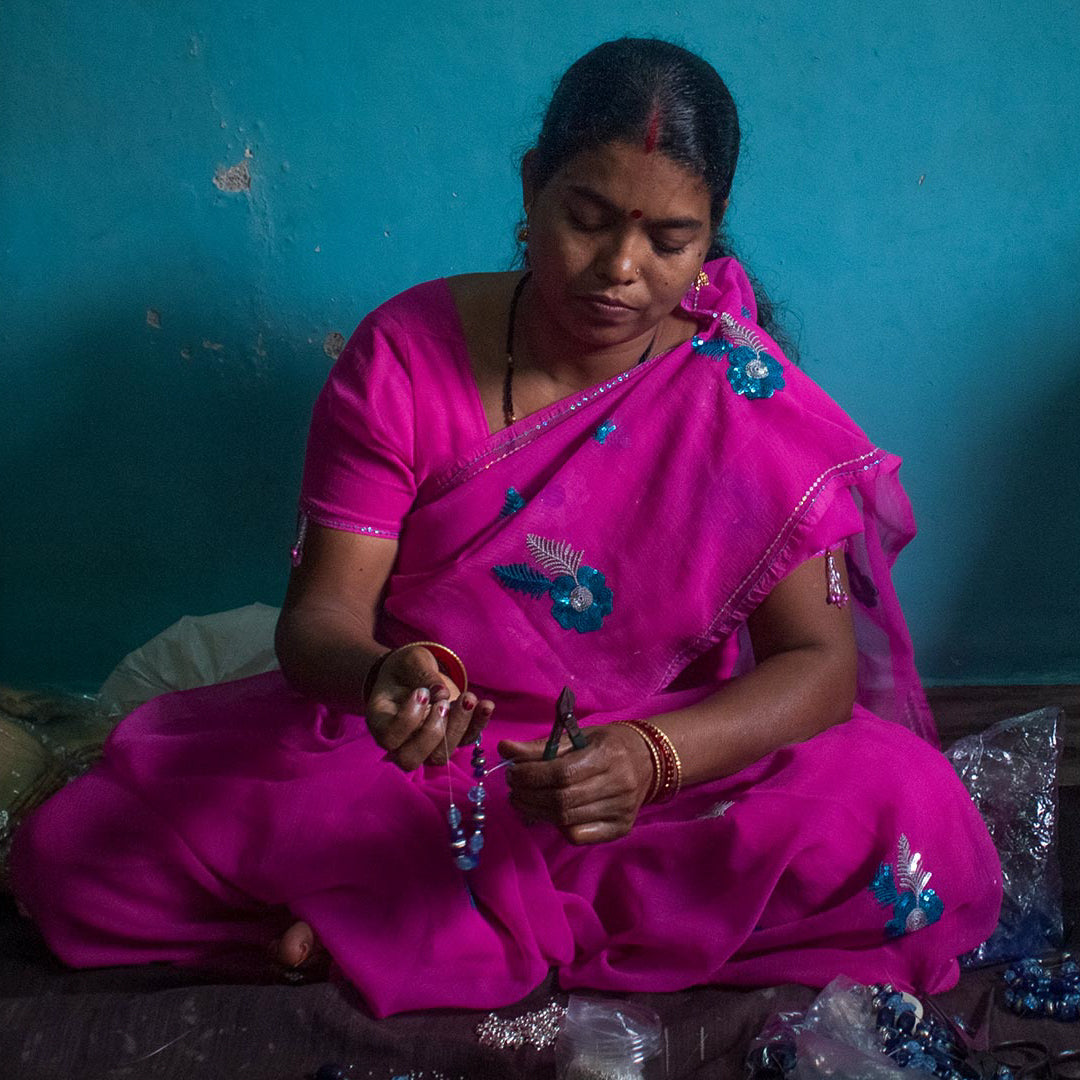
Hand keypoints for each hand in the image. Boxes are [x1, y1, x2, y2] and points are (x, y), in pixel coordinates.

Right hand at [365, 645, 493, 770]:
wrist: (414, 673)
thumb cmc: (406, 667)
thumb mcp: (411, 661)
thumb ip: (422, 674)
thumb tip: (442, 693)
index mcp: (381, 721)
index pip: (389, 738)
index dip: (407, 720)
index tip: (422, 692)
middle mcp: (400, 741)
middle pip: (411, 758)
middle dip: (433, 732)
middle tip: (444, 703)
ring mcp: (425, 745)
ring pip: (439, 756)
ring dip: (458, 728)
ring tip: (468, 698)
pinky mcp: (450, 739)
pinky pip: (465, 742)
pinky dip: (478, 725)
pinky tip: (486, 705)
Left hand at [498, 724, 653, 843]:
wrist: (648, 760)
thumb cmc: (607, 744)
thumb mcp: (577, 736)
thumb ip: (541, 746)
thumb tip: (505, 749)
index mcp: (607, 755)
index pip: (561, 773)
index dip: (530, 776)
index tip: (512, 773)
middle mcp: (618, 785)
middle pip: (561, 800)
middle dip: (528, 796)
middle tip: (513, 789)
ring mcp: (621, 810)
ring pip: (566, 821)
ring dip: (535, 812)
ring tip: (523, 800)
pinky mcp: (620, 828)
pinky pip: (579, 836)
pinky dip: (557, 827)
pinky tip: (548, 813)